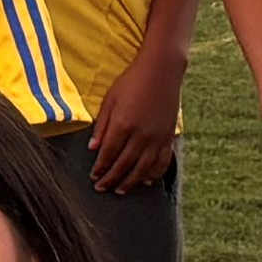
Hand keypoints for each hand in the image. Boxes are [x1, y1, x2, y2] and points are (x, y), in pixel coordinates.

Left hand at [85, 55, 184, 192]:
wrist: (162, 71)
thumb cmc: (131, 82)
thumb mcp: (109, 100)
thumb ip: (101, 126)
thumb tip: (92, 148)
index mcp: (123, 125)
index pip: (108, 154)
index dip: (100, 168)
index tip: (93, 176)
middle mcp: (141, 135)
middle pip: (124, 165)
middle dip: (111, 179)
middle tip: (102, 188)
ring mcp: (157, 137)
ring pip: (143, 168)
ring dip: (130, 182)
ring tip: (120, 190)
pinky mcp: (169, 137)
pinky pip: (162, 161)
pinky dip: (154, 174)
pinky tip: (145, 180)